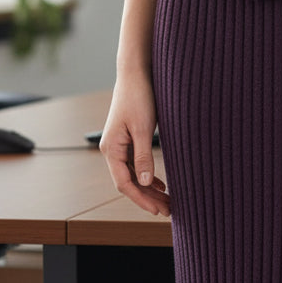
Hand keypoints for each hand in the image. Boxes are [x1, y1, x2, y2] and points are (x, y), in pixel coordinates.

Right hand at [100, 71, 170, 216]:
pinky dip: (149, 175)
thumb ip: (144, 156)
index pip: (125, 183)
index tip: (159, 210)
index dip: (142, 199)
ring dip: (150, 188)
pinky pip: (137, 163)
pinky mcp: (129, 138)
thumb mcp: (143, 127)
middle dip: (148, 197)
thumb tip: (146, 183)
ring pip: (135, 174)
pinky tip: (161, 184)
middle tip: (169, 210)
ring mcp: (120, 144)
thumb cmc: (139, 96)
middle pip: (130, 182)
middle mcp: (113, 150)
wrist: (136, 72)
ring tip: (168, 201)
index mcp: (112, 149)